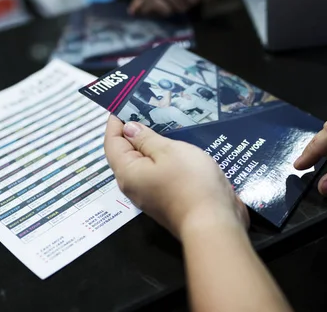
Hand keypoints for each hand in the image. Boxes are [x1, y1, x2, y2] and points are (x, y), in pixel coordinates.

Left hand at [104, 116, 248, 238]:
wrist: (215, 223)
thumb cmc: (190, 183)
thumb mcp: (169, 151)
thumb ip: (147, 139)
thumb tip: (129, 129)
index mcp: (128, 172)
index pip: (112, 143)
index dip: (116, 122)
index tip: (125, 103)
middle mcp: (135, 185)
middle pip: (128, 153)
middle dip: (136, 131)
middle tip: (149, 109)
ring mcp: (153, 194)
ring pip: (148, 163)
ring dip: (155, 144)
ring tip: (168, 123)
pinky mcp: (170, 198)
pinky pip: (163, 173)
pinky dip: (168, 158)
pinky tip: (183, 146)